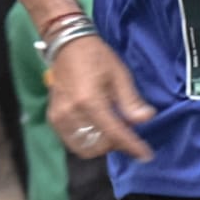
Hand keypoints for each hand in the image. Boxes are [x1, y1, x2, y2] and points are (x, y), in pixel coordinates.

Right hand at [46, 37, 154, 161]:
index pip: (114, 133)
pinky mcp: (53, 118)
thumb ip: (131, 101)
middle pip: (97, 146)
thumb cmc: (96, 56)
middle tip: (125, 130)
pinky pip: (72, 140)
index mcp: (89, 101)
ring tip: (111, 127)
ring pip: (83, 147)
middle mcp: (71, 113)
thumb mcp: (119, 75)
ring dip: (100, 144)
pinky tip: (97, 125)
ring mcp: (59, 117)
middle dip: (114, 144)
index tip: (145, 155)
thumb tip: (145, 119)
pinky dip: (87, 139)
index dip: (132, 146)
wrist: (68, 44)